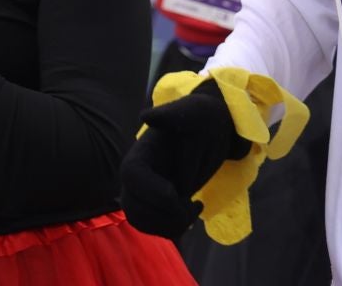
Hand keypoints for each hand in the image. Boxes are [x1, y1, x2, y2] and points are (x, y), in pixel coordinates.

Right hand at [120, 81, 249, 238]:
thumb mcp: (194, 112)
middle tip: (194, 204)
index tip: (176, 195)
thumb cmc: (202, 120)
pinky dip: (174, 228)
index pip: (131, 176)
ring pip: (143, 222)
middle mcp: (136, 176)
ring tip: (194, 207)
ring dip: (172, 224)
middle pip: (135, 207)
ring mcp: (141, 193)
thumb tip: (145, 116)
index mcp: (141, 153)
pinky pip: (154, 228)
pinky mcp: (152, 206)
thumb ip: (172, 115)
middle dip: (168, 213)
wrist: (210, 133)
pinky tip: (191, 211)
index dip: (152, 192)